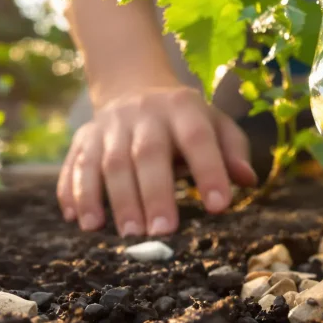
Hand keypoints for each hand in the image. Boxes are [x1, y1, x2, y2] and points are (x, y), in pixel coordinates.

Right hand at [57, 86, 257, 235]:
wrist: (134, 88)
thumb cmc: (186, 120)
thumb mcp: (216, 125)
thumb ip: (233, 151)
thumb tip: (248, 180)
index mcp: (183, 108)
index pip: (198, 138)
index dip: (209, 171)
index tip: (219, 207)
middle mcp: (144, 113)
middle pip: (147, 153)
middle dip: (155, 194)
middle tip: (161, 233)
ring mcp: (110, 125)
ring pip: (109, 162)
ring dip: (116, 200)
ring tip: (127, 234)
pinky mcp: (84, 138)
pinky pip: (75, 165)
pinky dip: (74, 193)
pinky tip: (79, 220)